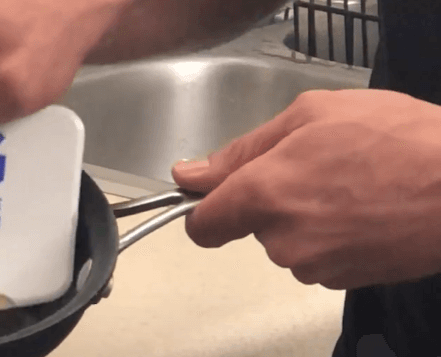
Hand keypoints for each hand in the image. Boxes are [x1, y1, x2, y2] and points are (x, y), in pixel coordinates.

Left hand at [171, 89, 440, 289]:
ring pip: (290, 241)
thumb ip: (242, 149)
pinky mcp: (347, 280)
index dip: (206, 207)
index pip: (202, 225)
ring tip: (354, 183)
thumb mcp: (311, 115)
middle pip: (254, 226)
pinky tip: (369, 208)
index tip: (218, 193)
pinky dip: (337, 235)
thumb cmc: (400, 140)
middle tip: (320, 164)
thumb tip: (190, 174)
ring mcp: (317, 265)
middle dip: (276, 199)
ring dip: (310, 216)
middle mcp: (284, 239)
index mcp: (264, 194)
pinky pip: (322, 256)